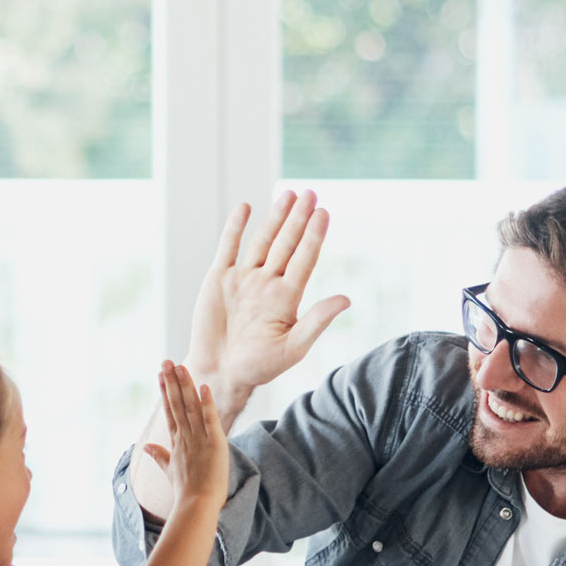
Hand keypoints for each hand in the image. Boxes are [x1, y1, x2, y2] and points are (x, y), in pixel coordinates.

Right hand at [141, 360, 228, 506]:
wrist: (195, 505)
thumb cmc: (185, 491)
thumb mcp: (169, 470)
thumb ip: (158, 455)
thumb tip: (145, 446)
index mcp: (176, 442)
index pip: (169, 412)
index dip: (165, 392)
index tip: (161, 375)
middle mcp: (185, 437)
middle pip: (176, 404)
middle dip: (171, 382)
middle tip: (166, 362)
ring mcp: (198, 439)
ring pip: (190, 407)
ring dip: (186, 386)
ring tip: (180, 367)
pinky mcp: (214, 443)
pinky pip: (210, 419)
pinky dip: (207, 403)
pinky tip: (204, 387)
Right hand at [186, 190, 348, 420]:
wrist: (219, 373)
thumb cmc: (257, 367)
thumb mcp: (292, 348)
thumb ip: (316, 321)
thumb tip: (346, 299)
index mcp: (286, 298)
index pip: (304, 259)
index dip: (314, 236)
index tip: (323, 212)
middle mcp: (267, 284)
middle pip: (286, 244)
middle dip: (298, 218)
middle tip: (310, 192)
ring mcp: (243, 279)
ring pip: (262, 241)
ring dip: (275, 218)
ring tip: (288, 194)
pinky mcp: (219, 279)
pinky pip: (229, 247)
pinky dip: (235, 228)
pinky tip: (246, 207)